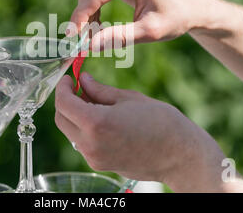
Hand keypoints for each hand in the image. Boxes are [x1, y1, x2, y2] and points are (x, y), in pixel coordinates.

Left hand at [54, 72, 242, 191]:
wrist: (181, 156)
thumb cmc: (161, 122)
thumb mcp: (128, 98)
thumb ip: (100, 90)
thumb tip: (82, 80)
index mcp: (96, 123)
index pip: (63, 103)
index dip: (62, 88)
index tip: (68, 79)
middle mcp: (90, 144)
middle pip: (62, 119)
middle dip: (66, 101)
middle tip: (79, 87)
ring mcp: (94, 158)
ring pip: (71, 132)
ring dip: (75, 115)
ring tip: (94, 101)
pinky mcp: (101, 164)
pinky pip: (83, 143)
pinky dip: (84, 128)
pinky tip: (101, 117)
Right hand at [69, 0, 210, 50]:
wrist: (192, 6)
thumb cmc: (176, 18)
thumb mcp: (150, 31)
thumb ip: (120, 37)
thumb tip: (89, 46)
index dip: (79, 17)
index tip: (71, 38)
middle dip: (82, 18)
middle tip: (81, 43)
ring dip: (87, 15)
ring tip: (92, 38)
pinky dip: (95, 9)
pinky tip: (98, 27)